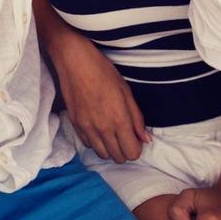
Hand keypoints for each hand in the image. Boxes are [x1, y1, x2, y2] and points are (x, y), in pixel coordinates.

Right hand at [48, 28, 149, 162]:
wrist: (75, 62)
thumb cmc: (103, 72)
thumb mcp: (126, 91)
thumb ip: (137, 118)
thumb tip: (145, 139)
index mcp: (119, 119)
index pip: (132, 153)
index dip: (137, 148)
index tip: (136, 137)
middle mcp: (103, 128)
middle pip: (118, 157)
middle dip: (125, 150)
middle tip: (125, 135)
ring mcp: (87, 128)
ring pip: (102, 155)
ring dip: (110, 148)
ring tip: (112, 134)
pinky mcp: (75, 124)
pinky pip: (88, 144)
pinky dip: (96, 142)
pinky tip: (98, 129)